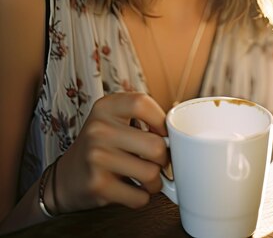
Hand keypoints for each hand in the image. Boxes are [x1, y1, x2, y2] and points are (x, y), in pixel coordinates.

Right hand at [55, 93, 168, 211]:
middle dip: (163, 159)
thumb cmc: (101, 145)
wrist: (66, 176)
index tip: (164, 133)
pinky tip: (133, 189)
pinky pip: (139, 197)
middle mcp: (99, 129)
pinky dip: (142, 197)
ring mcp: (96, 157)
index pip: (142, 103)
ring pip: (150, 173)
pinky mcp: (97, 185)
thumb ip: (141, 118)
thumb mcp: (113, 119)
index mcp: (106, 107)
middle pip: (155, 145)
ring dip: (155, 181)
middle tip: (158, 161)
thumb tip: (177, 135)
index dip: (160, 121)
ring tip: (146, 177)